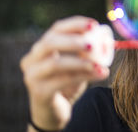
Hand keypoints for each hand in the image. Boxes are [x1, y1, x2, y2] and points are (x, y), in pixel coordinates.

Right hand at [20, 16, 112, 130]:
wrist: (53, 112)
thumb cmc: (66, 82)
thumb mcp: (76, 64)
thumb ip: (85, 51)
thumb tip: (106, 38)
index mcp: (41, 47)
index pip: (56, 29)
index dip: (75, 24)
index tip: (94, 24)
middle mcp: (32, 59)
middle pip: (50, 43)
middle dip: (73, 41)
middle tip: (93, 44)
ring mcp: (32, 76)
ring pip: (55, 63)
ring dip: (80, 62)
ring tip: (99, 65)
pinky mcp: (39, 92)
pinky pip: (62, 81)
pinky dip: (84, 76)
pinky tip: (100, 75)